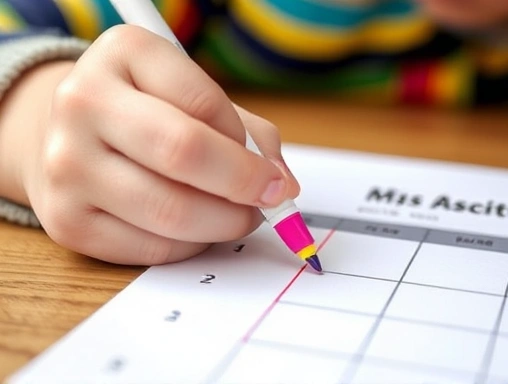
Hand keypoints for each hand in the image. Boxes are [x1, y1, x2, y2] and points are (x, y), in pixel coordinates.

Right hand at [1, 25, 298, 264]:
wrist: (70, 137)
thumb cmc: (147, 115)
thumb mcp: (192, 97)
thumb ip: (245, 134)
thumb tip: (280, 185)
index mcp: (123, 53)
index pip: (204, 104)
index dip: (248, 149)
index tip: (272, 175)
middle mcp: (84, 103)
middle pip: (183, 153)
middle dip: (243, 186)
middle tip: (269, 200)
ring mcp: (67, 165)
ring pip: (171, 212)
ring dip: (223, 223)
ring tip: (236, 216)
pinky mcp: (67, 220)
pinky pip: (151, 247)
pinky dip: (190, 245)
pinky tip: (197, 229)